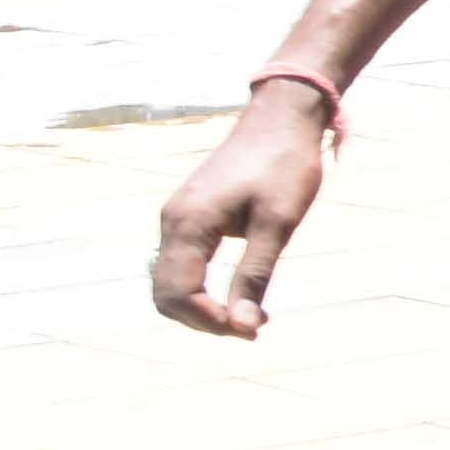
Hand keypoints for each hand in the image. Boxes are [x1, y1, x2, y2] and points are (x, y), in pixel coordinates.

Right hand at [150, 86, 334, 336]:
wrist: (281, 119)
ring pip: (170, 281)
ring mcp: (177, 218)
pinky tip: (240, 292)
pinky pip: (182, 264)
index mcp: (188, 224)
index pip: (176, 293)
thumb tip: (242, 326)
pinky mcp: (189, 216)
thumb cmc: (284, 165)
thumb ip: (256, 274)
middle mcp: (172, 222)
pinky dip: (202, 288)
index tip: (251, 330)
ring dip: (201, 307)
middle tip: (251, 329)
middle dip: (202, 319)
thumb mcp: (277, 223)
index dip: (208, 320)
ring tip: (249, 316)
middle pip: (164, 293)